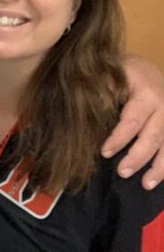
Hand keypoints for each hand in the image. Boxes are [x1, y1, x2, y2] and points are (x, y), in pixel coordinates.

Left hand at [102, 55, 163, 188]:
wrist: (142, 68)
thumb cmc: (120, 73)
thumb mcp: (109, 75)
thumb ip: (102, 92)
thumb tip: (95, 112)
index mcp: (146, 94)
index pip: (132, 120)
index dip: (119, 138)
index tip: (105, 152)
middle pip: (153, 136)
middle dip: (138, 157)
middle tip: (122, 172)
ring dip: (159, 167)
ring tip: (146, 184)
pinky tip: (159, 178)